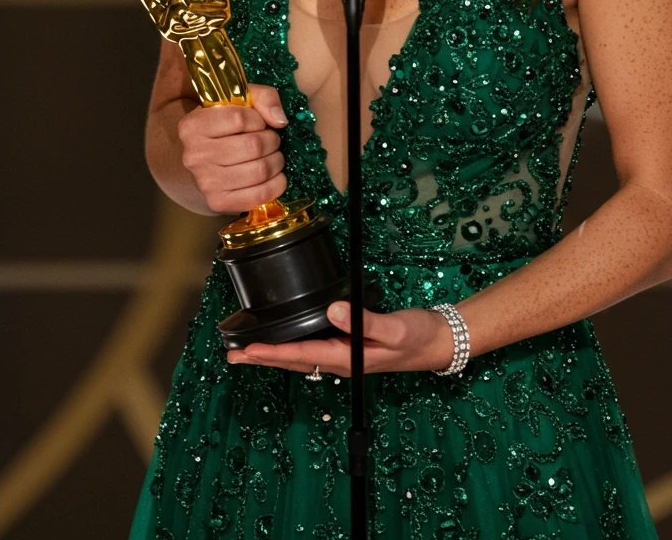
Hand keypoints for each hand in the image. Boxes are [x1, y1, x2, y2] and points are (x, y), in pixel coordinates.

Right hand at [178, 82, 288, 213]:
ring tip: (273, 156)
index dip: (258, 119)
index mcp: (192, 126)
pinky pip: (259, 196)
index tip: (259, 122)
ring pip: (259, 170)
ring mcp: (205, 182)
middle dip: (272, 141)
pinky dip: (276, 184)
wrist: (205, 160)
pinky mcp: (218, 203)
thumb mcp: (241, 101)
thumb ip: (263, 98)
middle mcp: (194, 155)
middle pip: (253, 146)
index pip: (238, 118)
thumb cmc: (226, 126)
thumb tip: (280, 121)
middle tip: (272, 140)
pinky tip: (275, 176)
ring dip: (277, 162)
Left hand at [226, 302, 455, 374]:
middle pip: (294, 361)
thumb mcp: (395, 328)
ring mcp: (344, 354)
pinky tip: (285, 340)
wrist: (438, 341)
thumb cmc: (418, 336)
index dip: (272, 352)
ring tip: (248, 352)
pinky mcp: (349, 345)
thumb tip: (333, 310)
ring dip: (274, 354)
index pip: (302, 355)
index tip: (247, 351)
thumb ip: (364, 321)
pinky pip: (313, 347)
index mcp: (347, 358)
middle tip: (233, 357)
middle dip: (264, 359)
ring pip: (301, 356)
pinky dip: (293, 345)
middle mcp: (341, 360)